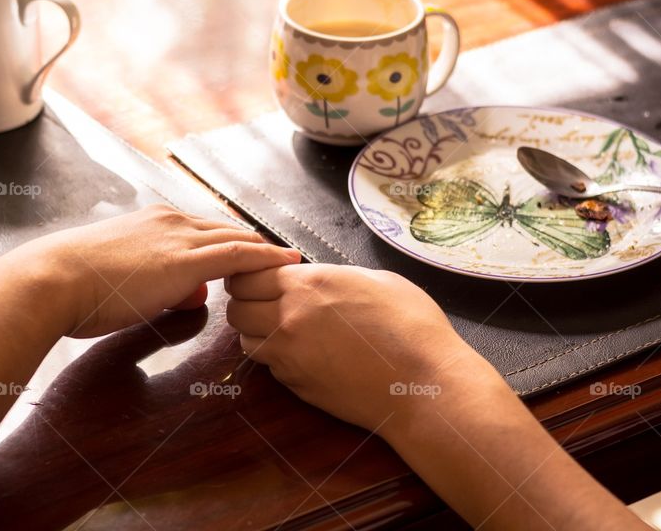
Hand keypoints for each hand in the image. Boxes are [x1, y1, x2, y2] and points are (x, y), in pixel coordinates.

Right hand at [13, 205, 299, 337]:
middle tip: (279, 256)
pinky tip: (287, 263)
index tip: (250, 251)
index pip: (201, 230)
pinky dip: (266, 258)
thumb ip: (163, 286)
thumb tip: (196, 294)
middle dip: (253, 243)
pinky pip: (238, 255)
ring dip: (264, 251)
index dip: (229, 241)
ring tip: (290, 261)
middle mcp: (169, 221)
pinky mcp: (185, 260)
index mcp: (152, 222)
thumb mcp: (123, 283)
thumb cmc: (76, 288)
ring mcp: (179, 237)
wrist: (55, 280)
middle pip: (224, 230)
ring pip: (235, 239)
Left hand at [226, 264, 476, 431]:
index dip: (250, 274)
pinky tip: (303, 354)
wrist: (425, 385)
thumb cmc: (412, 327)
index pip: (246, 275)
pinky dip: (276, 358)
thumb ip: (334, 277)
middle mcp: (288, 318)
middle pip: (235, 308)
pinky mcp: (295, 385)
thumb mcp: (376, 280)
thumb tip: (318, 279)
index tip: (263, 276)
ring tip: (283, 328)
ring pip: (245, 339)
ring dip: (257, 332)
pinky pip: (269, 366)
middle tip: (266, 301)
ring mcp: (288, 355)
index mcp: (307, 284)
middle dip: (246, 302)